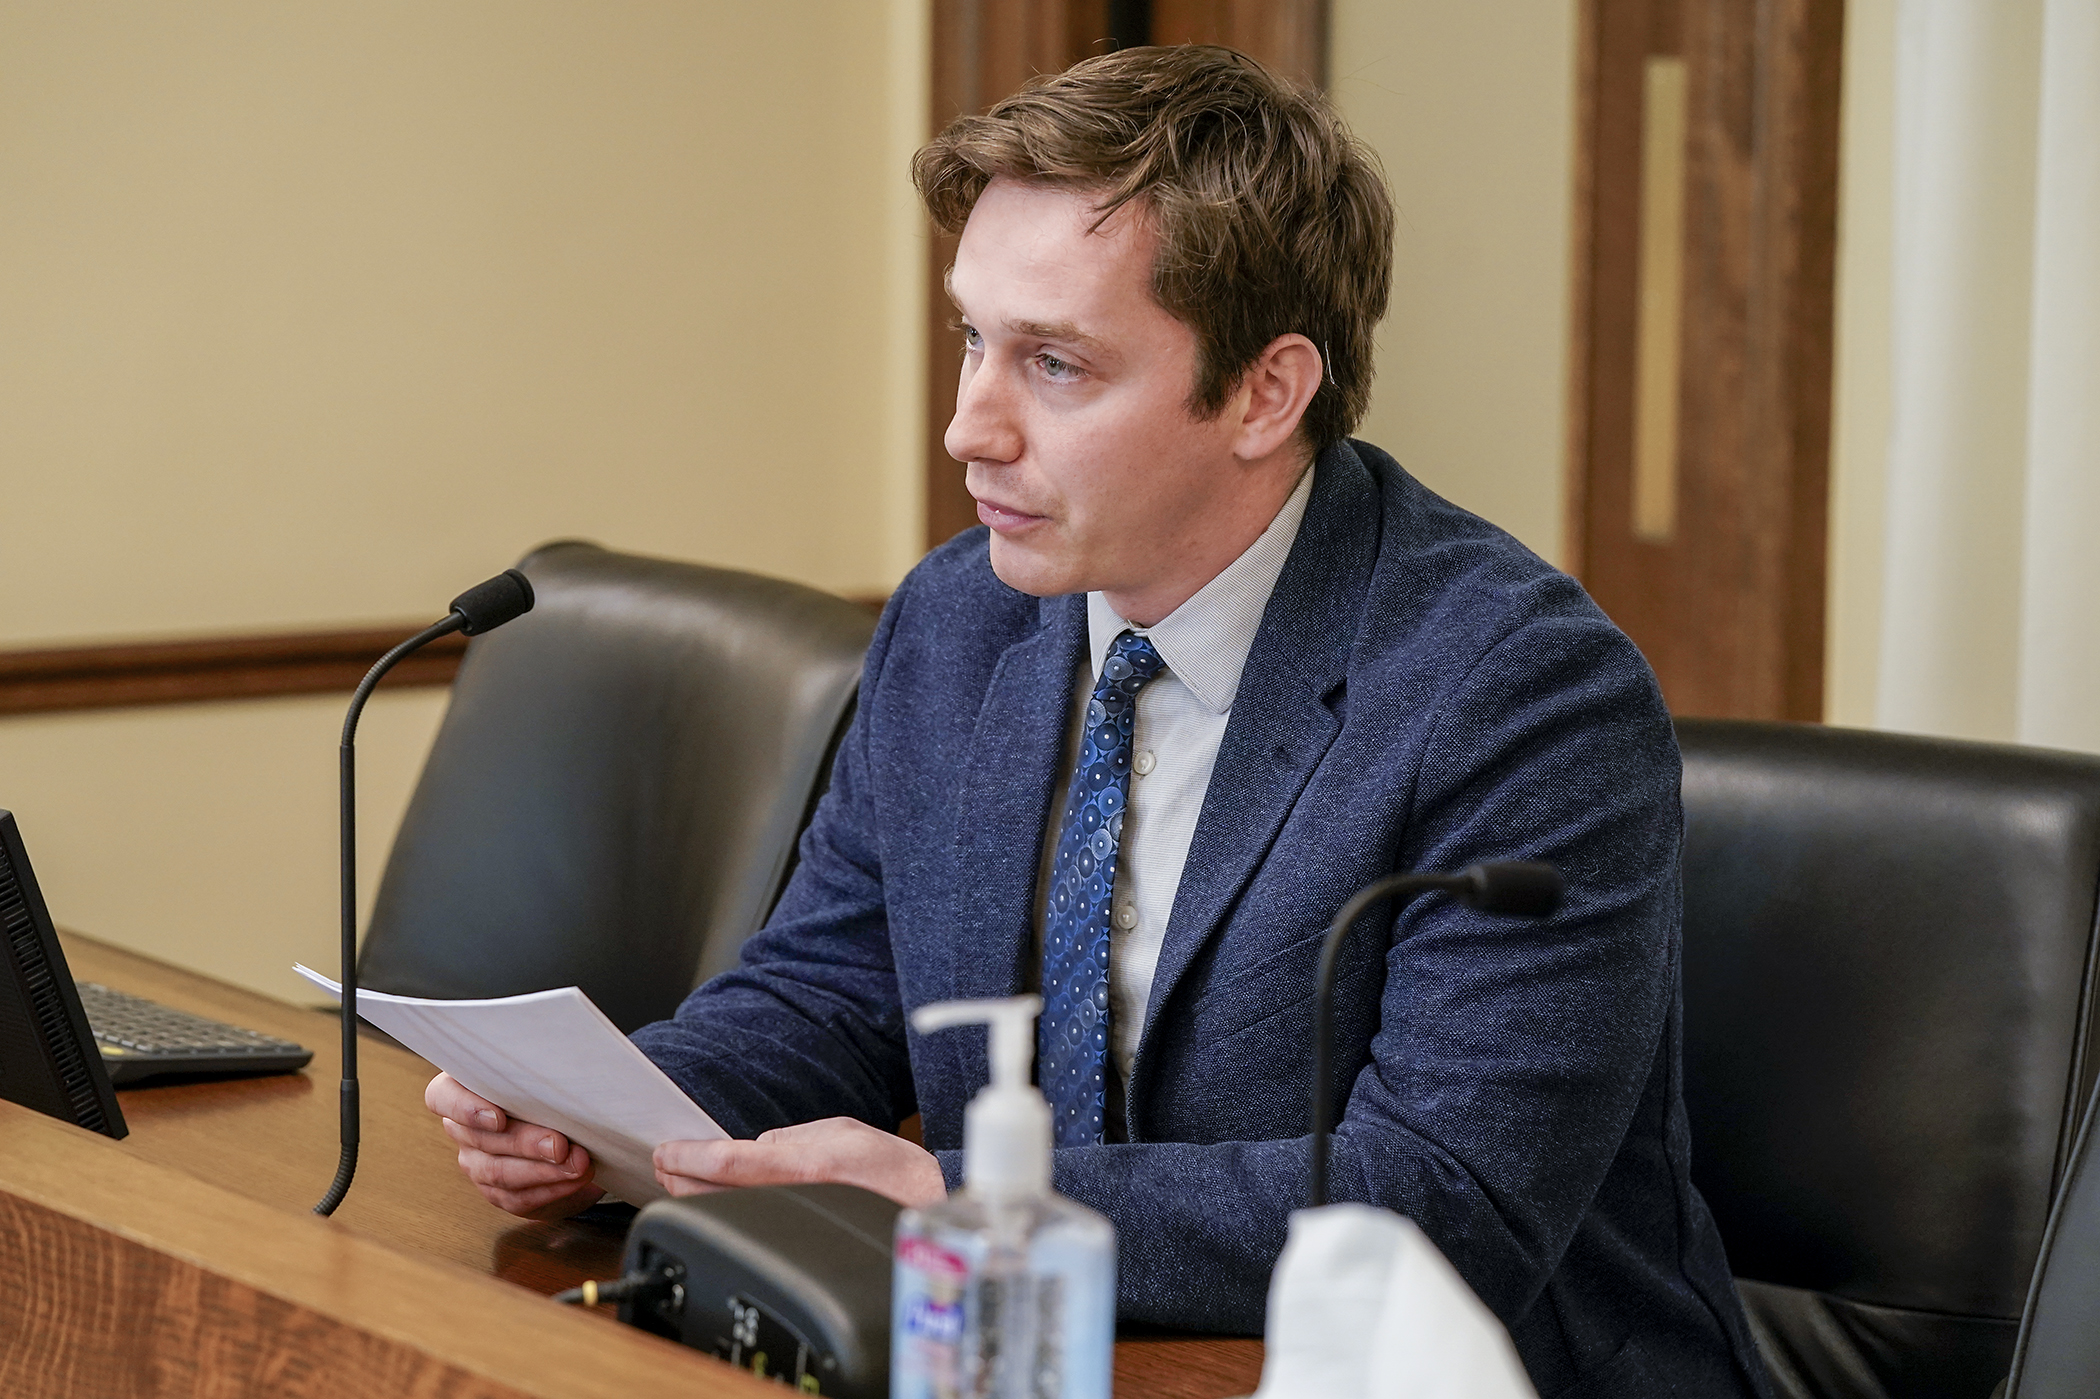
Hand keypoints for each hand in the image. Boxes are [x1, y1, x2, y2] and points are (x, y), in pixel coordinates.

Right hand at [426, 1072, 605, 1219]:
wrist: (575, 1128)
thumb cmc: (556, 1088)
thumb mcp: (548, 1071)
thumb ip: (542, 1071)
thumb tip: (562, 1070)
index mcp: (464, 1088)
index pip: (442, 1097)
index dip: (465, 1108)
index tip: (499, 1118)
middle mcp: (463, 1129)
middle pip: (481, 1139)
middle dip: (525, 1143)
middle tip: (560, 1145)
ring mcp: (477, 1163)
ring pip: (498, 1172)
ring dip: (543, 1170)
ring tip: (577, 1163)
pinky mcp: (499, 1192)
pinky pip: (518, 1197)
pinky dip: (552, 1188)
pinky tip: (576, 1178)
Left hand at [654, 1116, 947, 1208]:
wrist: (922, 1207)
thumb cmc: (891, 1168)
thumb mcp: (839, 1130)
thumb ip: (790, 1138)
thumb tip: (754, 1146)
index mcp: (805, 1165)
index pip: (729, 1163)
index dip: (688, 1158)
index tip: (665, 1151)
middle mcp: (794, 1198)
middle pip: (717, 1194)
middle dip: (680, 1178)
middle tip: (661, 1164)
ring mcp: (793, 1222)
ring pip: (726, 1213)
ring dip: (695, 1195)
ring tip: (676, 1178)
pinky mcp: (795, 1241)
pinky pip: (748, 1223)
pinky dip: (722, 1209)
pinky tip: (711, 1200)